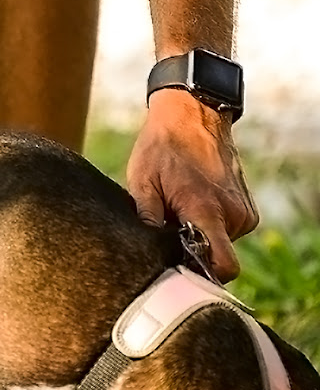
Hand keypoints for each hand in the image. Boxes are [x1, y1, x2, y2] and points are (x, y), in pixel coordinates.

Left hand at [127, 89, 258, 281]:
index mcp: (206, 210)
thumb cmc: (162, 149)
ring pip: (219, 243)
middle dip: (191, 249)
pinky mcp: (247, 209)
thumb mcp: (142, 184)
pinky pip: (226, 231)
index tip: (179, 267)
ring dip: (198, 234)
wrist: (193, 116)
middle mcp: (233, 215)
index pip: (222, 265)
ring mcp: (244, 212)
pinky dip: (208, 224)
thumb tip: (148, 255)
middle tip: (167, 224)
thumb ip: (148, 221)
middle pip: (215, 256)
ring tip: (178, 208)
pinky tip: (191, 204)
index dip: (201, 274)